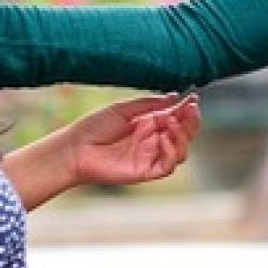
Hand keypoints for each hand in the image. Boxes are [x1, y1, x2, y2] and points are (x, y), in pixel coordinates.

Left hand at [67, 93, 200, 186]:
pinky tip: (163, 139)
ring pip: (181, 151)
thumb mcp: (125, 109)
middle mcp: (153, 141)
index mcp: (149, 124)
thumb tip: (176, 96)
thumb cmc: (94, 127)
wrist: (74, 148)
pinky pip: (168, 166)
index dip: (188, 110)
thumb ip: (151, 104)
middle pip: (184, 134)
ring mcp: (150, 156)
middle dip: (191, 122)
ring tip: (172, 123)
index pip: (177, 118)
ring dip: (183, 136)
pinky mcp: (145, 171)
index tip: (193, 99)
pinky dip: (171, 152)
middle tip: (190, 110)